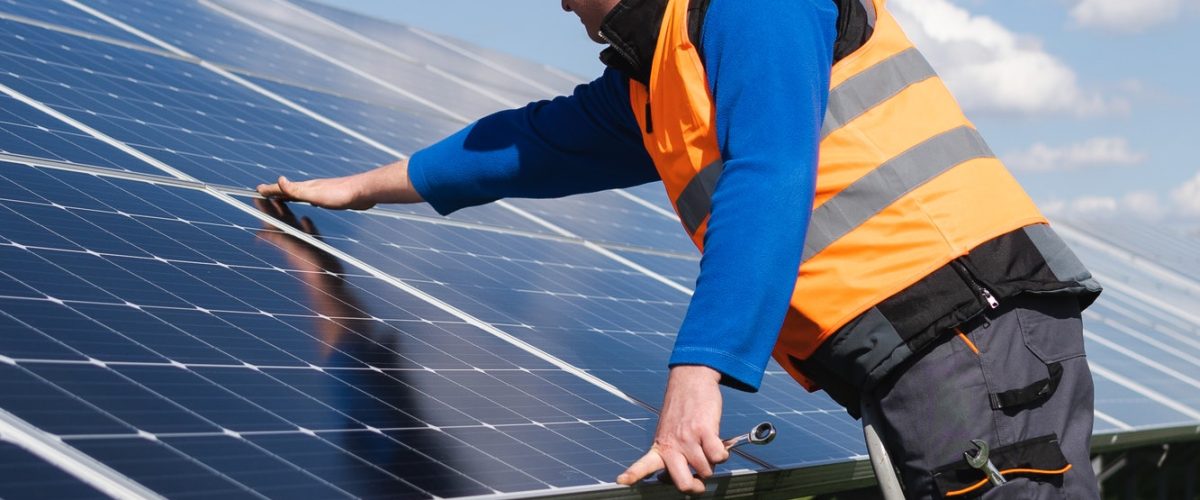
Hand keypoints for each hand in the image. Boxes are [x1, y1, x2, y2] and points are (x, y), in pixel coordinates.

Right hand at [256, 159, 421, 209]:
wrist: (366, 191)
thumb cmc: (342, 194)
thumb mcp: (315, 195)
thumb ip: (297, 189)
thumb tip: (279, 179)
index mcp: (306, 188)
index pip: (283, 188)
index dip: (269, 190)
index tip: (257, 189)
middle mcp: (313, 187)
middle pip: (290, 189)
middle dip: (276, 191)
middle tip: (264, 191)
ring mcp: (323, 191)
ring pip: (302, 193)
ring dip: (290, 195)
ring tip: (283, 197)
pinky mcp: (334, 197)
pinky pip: (314, 198)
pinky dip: (307, 200)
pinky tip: (313, 204)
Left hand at [617, 365, 727, 494]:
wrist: (690, 380)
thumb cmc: (682, 410)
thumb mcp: (669, 433)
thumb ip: (674, 455)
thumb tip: (692, 479)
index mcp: (660, 447)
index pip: (643, 465)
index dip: (633, 475)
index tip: (621, 482)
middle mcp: (672, 445)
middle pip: (683, 483)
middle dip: (695, 488)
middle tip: (699, 481)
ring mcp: (688, 439)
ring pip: (707, 471)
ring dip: (712, 464)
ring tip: (708, 448)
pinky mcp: (705, 430)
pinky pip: (719, 457)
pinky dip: (723, 454)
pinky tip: (718, 444)